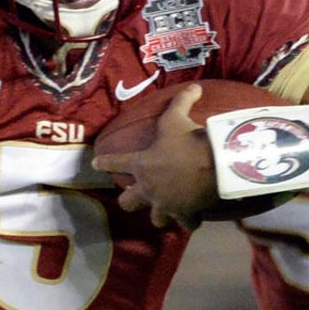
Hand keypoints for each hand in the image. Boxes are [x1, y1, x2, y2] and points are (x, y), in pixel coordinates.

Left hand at [93, 85, 218, 228]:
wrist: (213, 165)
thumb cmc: (188, 140)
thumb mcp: (178, 118)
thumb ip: (182, 101)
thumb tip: (193, 86)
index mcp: (140, 164)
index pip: (114, 162)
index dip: (104, 162)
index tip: (95, 164)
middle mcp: (147, 188)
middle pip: (127, 203)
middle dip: (129, 200)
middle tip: (133, 197)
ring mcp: (164, 204)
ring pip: (155, 218)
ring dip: (159, 214)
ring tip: (165, 211)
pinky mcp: (183, 214)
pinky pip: (184, 223)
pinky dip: (189, 221)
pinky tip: (192, 219)